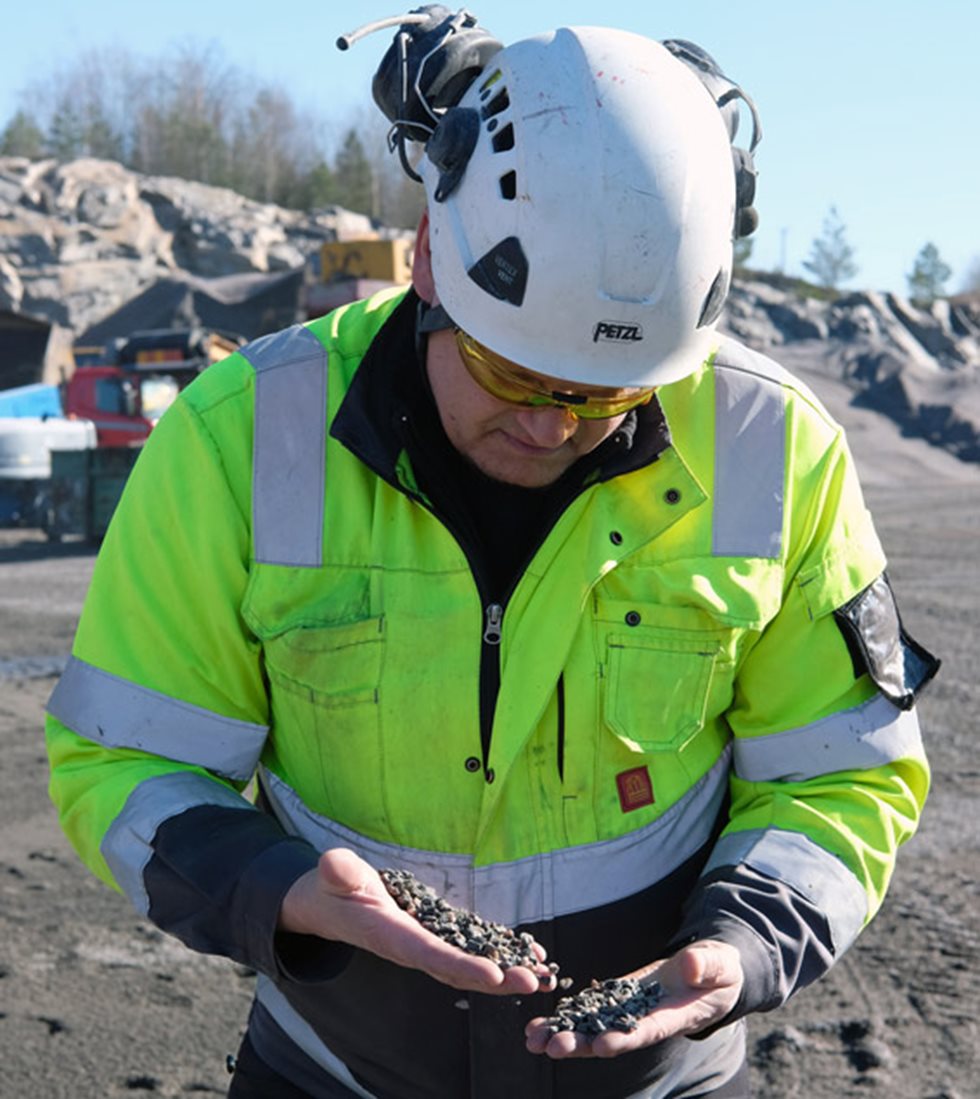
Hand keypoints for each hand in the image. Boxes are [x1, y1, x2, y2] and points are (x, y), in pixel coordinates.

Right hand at [279, 847, 552, 995]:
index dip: (462, 965)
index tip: (494, 974)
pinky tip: (528, 956)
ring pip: (469, 964)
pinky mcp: (434, 935)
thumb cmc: (332, 887)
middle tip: (533, 981)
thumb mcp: (333, 874)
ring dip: (505, 972)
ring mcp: (425, 944)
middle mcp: (412, 947)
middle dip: (496, 978)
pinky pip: (470, 949)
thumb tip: (332, 865)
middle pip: (458, 969)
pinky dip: (499, 953)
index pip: (430, 954)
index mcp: (391, 935)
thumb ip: (338, 873)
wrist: (329, 905)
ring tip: (542, 976)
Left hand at [525, 940, 742, 1058]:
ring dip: (563, 1034)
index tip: (600, 1045)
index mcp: (674, 1016)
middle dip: (581, 1042)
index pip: (646, 1030)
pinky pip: (589, 1010)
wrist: (711, 971)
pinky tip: (538, 1026)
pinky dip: (565, 1018)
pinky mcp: (619, 996)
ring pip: (593, 1026)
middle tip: (550, 1047)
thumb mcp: (721, 965)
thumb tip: (690, 964)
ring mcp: (629, 1010)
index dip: (623, 1039)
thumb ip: (708, 965)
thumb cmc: (721, 971)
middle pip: (610, 1035)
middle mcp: (646, 1019)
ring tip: (532, 1040)